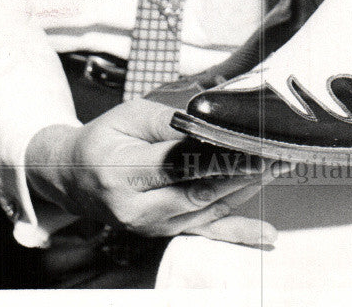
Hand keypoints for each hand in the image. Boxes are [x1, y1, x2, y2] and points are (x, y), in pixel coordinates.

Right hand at [26, 98, 279, 246]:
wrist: (73, 177)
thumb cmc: (103, 140)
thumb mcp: (128, 116)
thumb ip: (167, 121)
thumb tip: (207, 121)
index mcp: (122, 173)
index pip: (177, 164)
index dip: (216, 154)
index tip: (247, 140)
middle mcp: (138, 208)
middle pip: (198, 190)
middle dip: (242, 171)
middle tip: (274, 151)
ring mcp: (154, 225)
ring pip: (208, 209)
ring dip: (247, 188)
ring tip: (278, 166)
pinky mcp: (166, 232)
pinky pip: (207, 233)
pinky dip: (239, 233)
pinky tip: (267, 234)